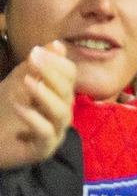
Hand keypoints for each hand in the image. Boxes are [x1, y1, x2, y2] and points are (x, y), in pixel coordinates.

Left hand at [0, 43, 76, 169]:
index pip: (70, 77)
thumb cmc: (3, 110)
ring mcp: (55, 133)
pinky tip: (18, 106)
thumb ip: (36, 66)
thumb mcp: (18, 82)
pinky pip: (45, 133)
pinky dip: (33, 119)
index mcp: (59, 96)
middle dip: (52, 74)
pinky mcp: (43, 149)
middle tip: (34, 60)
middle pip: (67, 93)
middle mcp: (61, 114)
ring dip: (45, 95)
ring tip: (27, 82)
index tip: (37, 51)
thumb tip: (57, 45)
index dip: (57, 63)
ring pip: (61, 113)